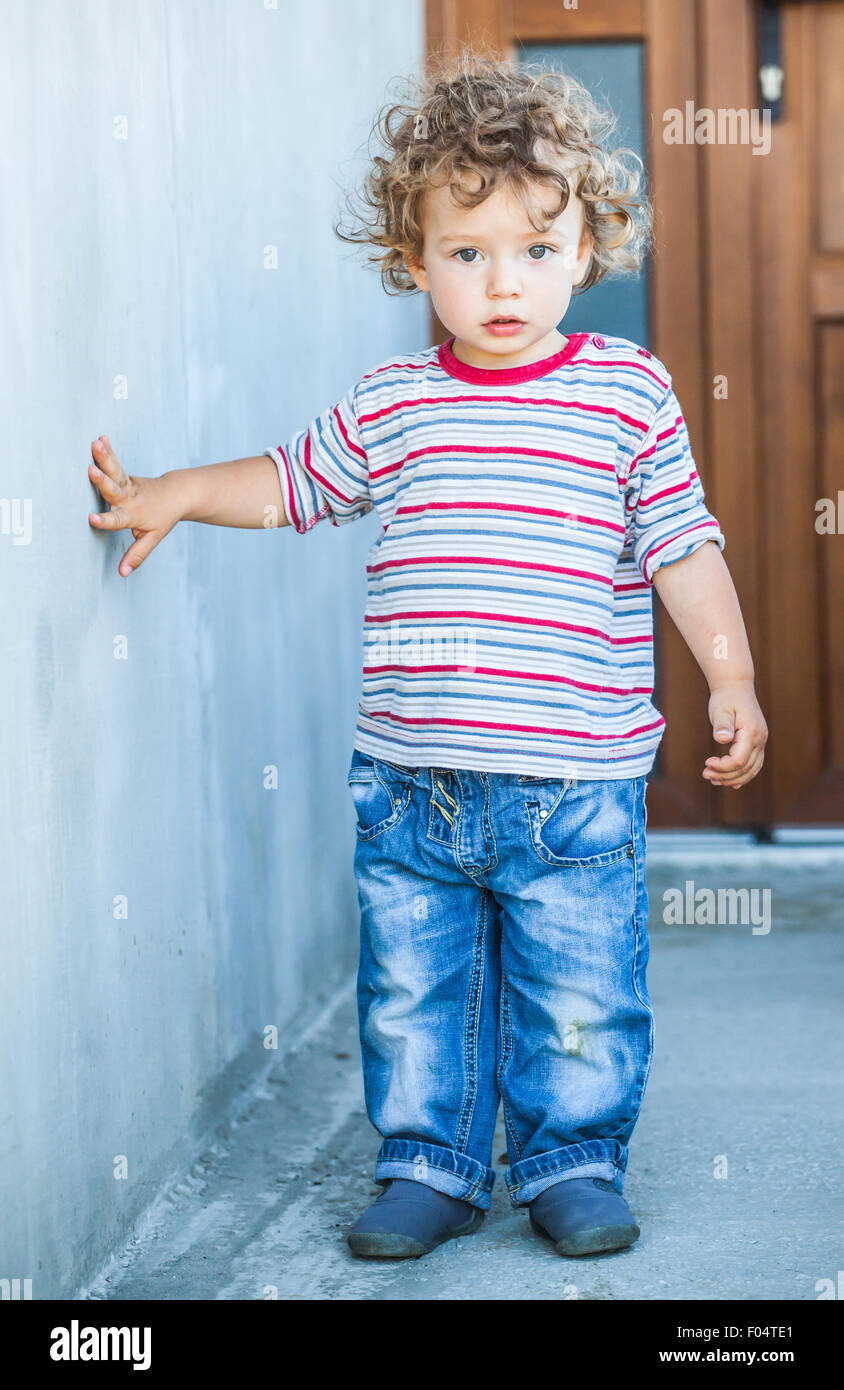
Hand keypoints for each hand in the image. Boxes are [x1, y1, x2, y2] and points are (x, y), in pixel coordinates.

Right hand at [88, 435, 181, 575]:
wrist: (178, 494)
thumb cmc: (163, 518)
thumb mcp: (152, 538)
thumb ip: (136, 555)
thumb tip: (122, 573)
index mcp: (133, 516)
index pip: (117, 520)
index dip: (104, 520)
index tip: (91, 518)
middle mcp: (129, 499)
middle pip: (114, 489)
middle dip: (102, 481)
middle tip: (91, 471)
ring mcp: (128, 485)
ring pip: (116, 471)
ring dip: (105, 457)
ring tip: (96, 444)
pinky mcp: (127, 475)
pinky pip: (116, 463)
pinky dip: (108, 451)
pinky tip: (100, 439)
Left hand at [704, 681, 767, 787]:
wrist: (736, 687)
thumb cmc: (725, 698)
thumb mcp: (720, 709)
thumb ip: (722, 725)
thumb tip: (722, 739)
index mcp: (751, 733)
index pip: (739, 760)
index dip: (723, 767)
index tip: (707, 763)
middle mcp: (760, 739)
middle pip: (745, 768)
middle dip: (725, 775)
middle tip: (706, 774)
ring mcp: (761, 741)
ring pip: (751, 769)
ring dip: (733, 778)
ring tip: (713, 779)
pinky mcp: (757, 742)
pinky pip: (754, 764)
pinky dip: (743, 775)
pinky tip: (731, 782)